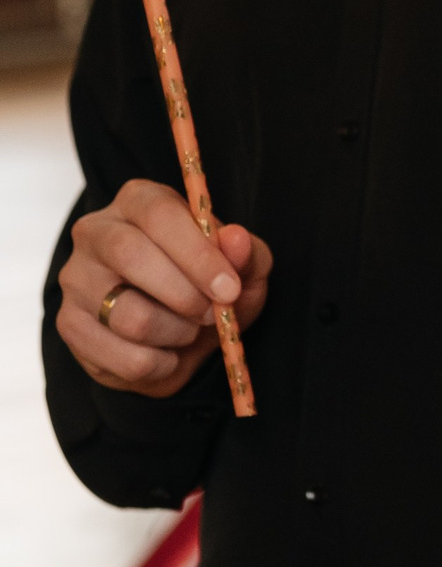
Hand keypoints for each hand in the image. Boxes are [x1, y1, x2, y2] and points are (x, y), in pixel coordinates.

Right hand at [56, 180, 270, 399]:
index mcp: (138, 201)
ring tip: (188, 331)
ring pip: (129, 316)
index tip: (229, 289)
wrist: (175, 338)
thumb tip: (236, 239)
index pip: (159, 214)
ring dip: (176, 334)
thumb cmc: (207, 288)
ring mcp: (76, 278)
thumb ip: (246, 254)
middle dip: (186, 295)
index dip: (198, 254)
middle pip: (132, 255)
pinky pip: (124, 358)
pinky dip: (160, 365)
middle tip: (213, 315)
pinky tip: (166, 354)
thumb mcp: (242, 270)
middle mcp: (96, 231)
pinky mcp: (70, 324)